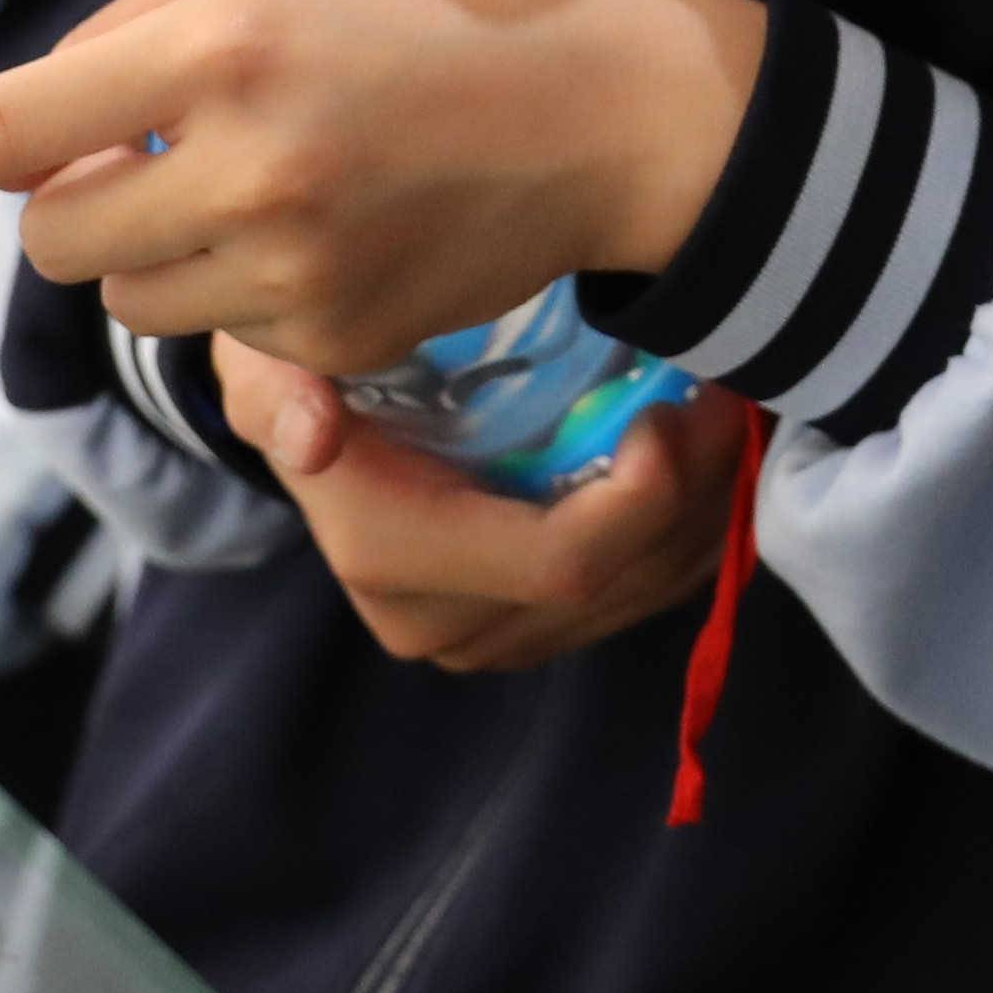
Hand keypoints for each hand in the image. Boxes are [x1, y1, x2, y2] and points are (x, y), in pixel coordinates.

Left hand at [0, 0, 762, 374]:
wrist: (601, 110)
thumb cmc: (428, 4)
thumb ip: (134, 26)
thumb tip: (21, 123)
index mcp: (219, 47)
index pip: (15, 130)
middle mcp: (244, 167)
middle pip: (54, 242)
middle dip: (70, 207)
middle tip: (126, 168)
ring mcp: (292, 269)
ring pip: (133, 302)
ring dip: (156, 253)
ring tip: (244, 194)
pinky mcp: (336, 340)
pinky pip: (229, 336)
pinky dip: (248, 292)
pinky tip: (329, 232)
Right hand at [234, 355, 749, 671]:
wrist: (308, 414)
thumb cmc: (303, 368)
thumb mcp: (269, 358)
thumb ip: (280, 392)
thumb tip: (311, 439)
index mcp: (391, 559)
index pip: (557, 564)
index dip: (638, 501)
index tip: (666, 411)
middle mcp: (440, 622)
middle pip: (615, 585)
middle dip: (691, 492)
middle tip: (722, 392)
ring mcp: (490, 635)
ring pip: (643, 595)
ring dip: (703, 508)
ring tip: (723, 412)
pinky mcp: (530, 625)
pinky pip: (642, 595)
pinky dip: (691, 528)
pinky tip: (706, 456)